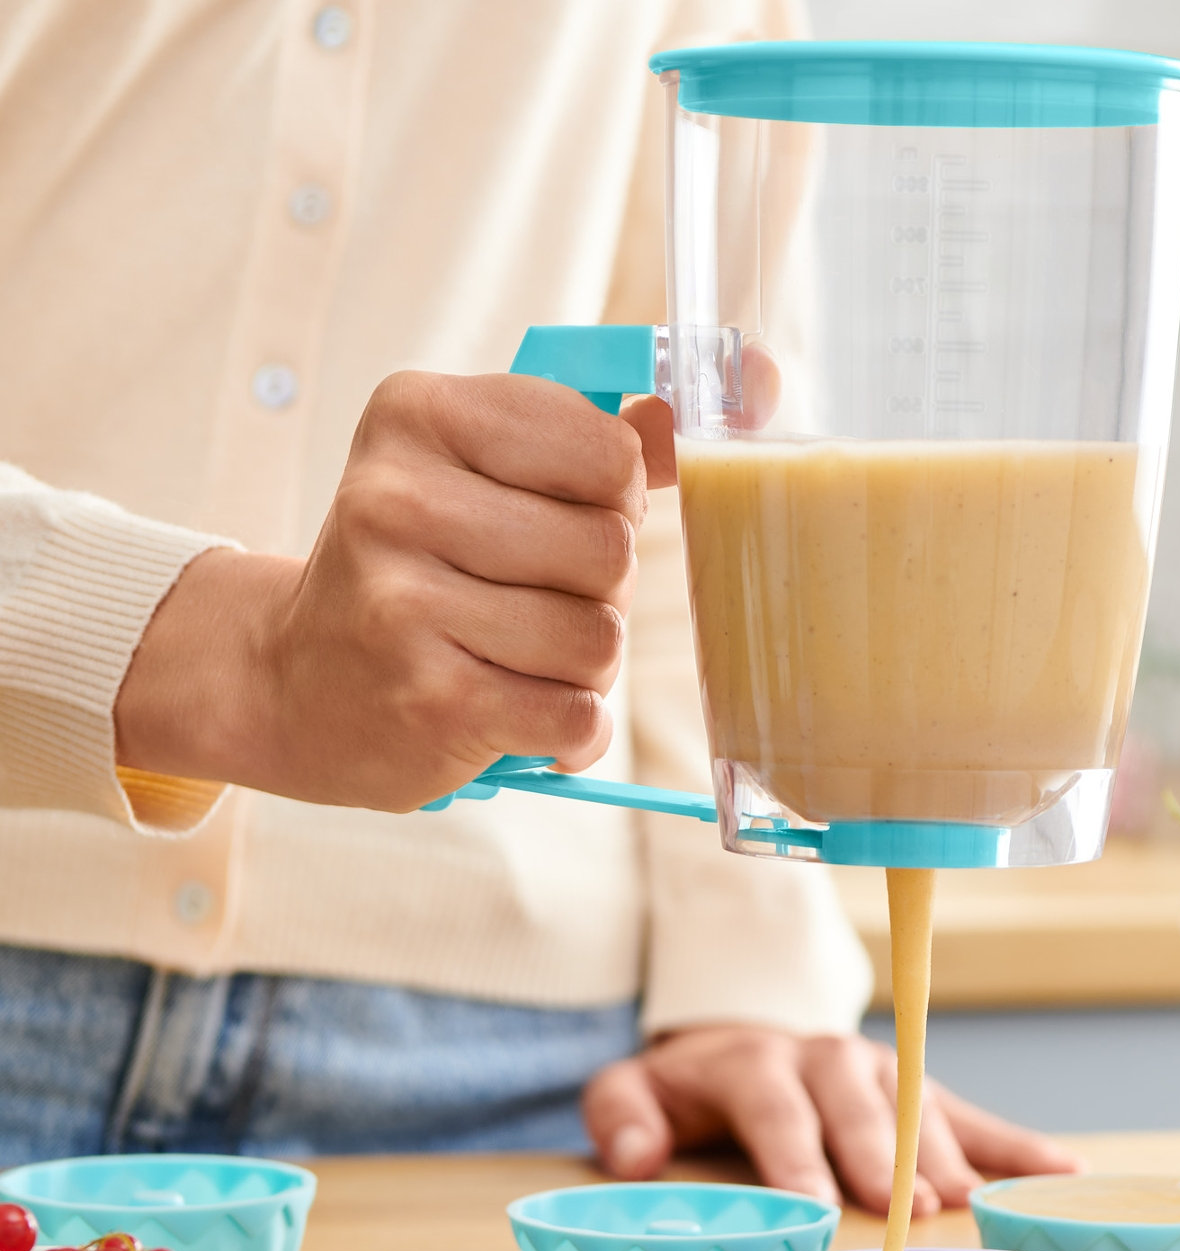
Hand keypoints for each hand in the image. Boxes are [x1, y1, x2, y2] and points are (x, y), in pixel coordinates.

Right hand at [117, 371, 652, 809]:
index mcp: (420, 414)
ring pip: (600, 639)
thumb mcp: (482, 472)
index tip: (558, 519)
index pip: (611, 454)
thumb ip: (598, 446)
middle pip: (611, 551)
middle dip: (600, 591)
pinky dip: (572, 729)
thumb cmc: (417, 568)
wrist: (291, 681)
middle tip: (531, 600)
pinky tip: (521, 713)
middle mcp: (397, 500)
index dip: (614, 503)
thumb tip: (709, 413)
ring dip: (584, 666)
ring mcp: (405, 604)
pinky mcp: (432, 701)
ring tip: (515, 657)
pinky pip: (576, 715)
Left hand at [583, 1026, 1081, 1214]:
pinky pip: (972, 1113)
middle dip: (885, 1153)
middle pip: (857, 1103)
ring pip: (918, 1105)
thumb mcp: (633, 1089)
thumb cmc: (687, 1090)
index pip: (777, 1106)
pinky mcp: (916, 1090)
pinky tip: (1063, 1172)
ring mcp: (878, 1072)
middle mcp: (825, 1059)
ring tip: (976, 1204)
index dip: (796, 1154)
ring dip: (947, 1152)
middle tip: (913, 1208)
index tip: (816, 1207)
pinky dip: (1016, 1142)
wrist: (734, 1042)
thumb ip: (620, 1114)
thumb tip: (633, 1159)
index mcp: (756, 1062)